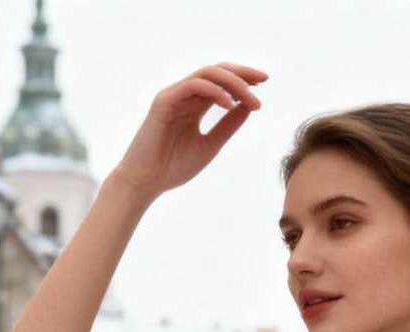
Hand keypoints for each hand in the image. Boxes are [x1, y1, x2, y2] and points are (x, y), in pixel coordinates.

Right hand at [112, 63, 267, 205]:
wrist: (145, 182)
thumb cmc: (173, 167)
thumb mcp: (210, 146)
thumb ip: (227, 126)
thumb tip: (249, 107)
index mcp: (194, 105)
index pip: (221, 83)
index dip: (243, 80)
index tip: (263, 85)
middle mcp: (184, 95)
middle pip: (216, 72)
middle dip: (241, 73)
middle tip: (264, 79)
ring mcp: (173, 95)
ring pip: (207, 75)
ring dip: (232, 83)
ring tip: (251, 98)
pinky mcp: (164, 101)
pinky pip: (193, 87)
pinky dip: (214, 92)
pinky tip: (230, 104)